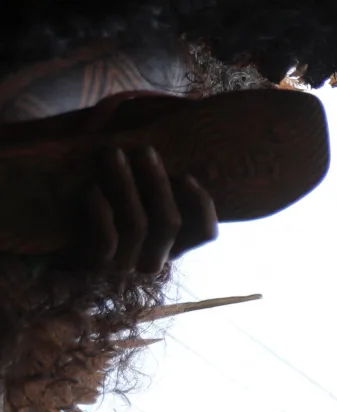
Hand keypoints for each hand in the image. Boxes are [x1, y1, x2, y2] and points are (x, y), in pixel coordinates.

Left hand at [70, 146, 217, 273]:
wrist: (56, 239)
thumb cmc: (102, 206)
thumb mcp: (135, 194)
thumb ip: (154, 180)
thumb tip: (172, 146)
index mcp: (172, 245)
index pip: (205, 233)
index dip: (201, 204)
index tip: (184, 175)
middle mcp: (154, 259)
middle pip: (170, 222)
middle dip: (158, 182)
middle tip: (145, 151)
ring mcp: (126, 264)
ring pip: (138, 225)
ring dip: (125, 185)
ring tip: (112, 154)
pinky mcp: (97, 264)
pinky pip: (106, 238)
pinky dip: (100, 211)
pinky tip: (90, 189)